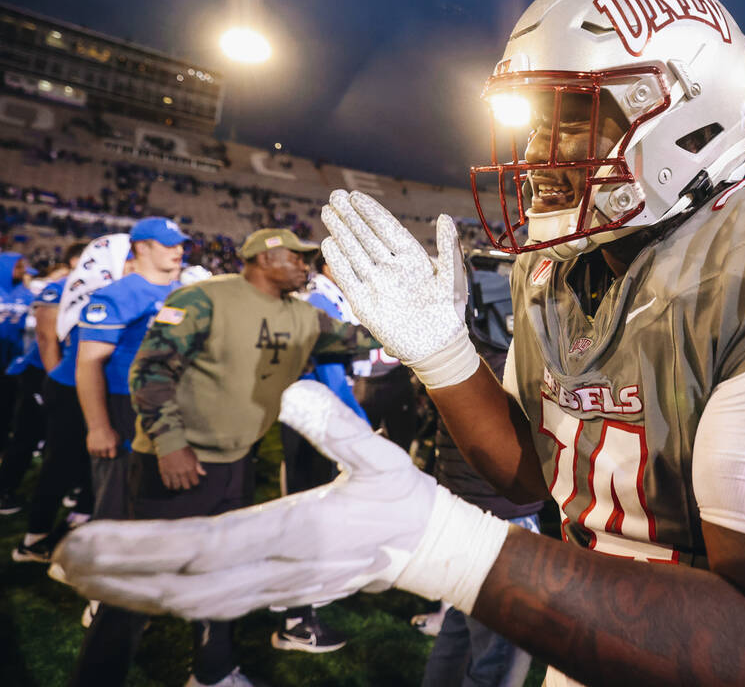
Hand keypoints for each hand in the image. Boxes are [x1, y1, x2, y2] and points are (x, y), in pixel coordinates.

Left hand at [52, 382, 508, 619]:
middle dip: (117, 577)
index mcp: (300, 533)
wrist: (430, 549)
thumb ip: (336, 426)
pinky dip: (162, 601)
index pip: (207, 548)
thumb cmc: (403, 498)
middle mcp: (279, 571)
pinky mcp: (276, 594)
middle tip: (62, 559)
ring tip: (81, 575)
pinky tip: (133, 589)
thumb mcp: (379, 455)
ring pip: (191, 606)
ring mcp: (277, 590)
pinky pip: (210, 608)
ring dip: (130, 594)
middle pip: (184, 588)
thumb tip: (295, 388)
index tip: (93, 540)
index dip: (144, 550)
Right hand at [87, 425, 119, 458]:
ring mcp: (96, 448)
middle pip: (105, 456)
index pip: (112, 456)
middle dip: (105, 453)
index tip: (111, 453)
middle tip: (105, 449)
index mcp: (111, 445)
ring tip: (100, 446)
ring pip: (98, 455)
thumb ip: (118, 444)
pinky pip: (92, 453)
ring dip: (99, 452)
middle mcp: (104, 448)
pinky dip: (94, 451)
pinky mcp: (90, 447)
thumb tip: (120, 450)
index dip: (112, 454)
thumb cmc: (109, 431)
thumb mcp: (117, 437)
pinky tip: (96, 446)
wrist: (99, 426)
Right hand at [157, 447, 206, 490]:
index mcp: (190, 468)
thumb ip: (198, 466)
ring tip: (178, 486)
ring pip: (176, 486)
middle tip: (186, 485)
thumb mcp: (194, 456)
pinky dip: (168, 485)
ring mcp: (172, 473)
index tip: (194, 481)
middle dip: (187, 486)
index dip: (195, 482)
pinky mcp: (164, 472)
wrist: (170, 444)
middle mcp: (182, 472)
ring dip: (177, 487)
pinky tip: (169, 485)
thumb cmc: (184, 449)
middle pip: (185, 486)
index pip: (194, 481)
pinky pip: (166, 482)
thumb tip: (204, 474)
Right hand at [321, 191, 476, 388]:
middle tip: (334, 196)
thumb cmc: (449, 312)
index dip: (372, 212)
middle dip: (351, 217)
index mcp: (412, 258)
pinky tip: (328, 244)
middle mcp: (391, 268)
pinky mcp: (364, 303)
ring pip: (355, 253)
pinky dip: (338, 263)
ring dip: (341, 233)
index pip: (387, 229)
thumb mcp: (452, 278)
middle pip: (367, 237)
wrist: (438, 346)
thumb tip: (445, 217)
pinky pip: (348, 279)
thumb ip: (448, 248)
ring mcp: (376, 284)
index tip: (356, 196)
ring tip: (328, 212)